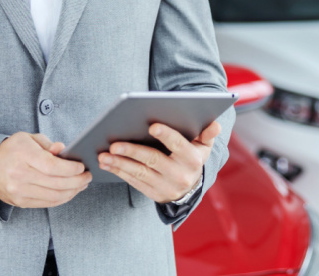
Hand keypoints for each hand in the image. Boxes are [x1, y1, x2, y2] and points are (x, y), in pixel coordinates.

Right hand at [0, 132, 91, 208]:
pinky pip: (47, 203)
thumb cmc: (13, 150)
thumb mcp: (29, 138)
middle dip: (77, 181)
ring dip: (72, 192)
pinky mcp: (20, 202)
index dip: (70, 168)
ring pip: (53, 196)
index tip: (82, 167)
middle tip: (87, 176)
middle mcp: (19, 175)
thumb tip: (63, 149)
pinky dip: (62, 198)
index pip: (51, 166)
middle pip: (56, 183)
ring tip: (82, 184)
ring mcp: (18, 191)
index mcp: (22, 155)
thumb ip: (48, 144)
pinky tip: (70, 192)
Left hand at [98, 121, 220, 203]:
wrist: (190, 188)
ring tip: (103, 155)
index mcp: (193, 160)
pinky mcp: (154, 194)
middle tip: (114, 144)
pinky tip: (106, 164)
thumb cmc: (193, 157)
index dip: (167, 136)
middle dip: (132, 152)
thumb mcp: (203, 146)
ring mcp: (166, 186)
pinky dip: (119, 172)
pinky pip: (134, 182)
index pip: (179, 146)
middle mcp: (180, 175)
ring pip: (140, 173)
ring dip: (120, 164)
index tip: (152, 126)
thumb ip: (207, 133)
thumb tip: (215, 124)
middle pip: (153, 160)